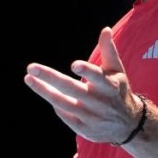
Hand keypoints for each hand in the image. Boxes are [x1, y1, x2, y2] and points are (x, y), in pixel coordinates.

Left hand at [23, 26, 142, 144]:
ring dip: (44, 91)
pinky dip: (56, 105)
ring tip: (28, 78)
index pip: (98, 77)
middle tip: (31, 67)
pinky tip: (44, 91)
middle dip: (50, 78)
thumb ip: (109, 51)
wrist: (129, 124)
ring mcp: (91, 117)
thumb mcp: (117, 71)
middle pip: (72, 89)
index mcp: (110, 85)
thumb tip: (105, 29)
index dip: (87, 71)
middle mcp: (100, 102)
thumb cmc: (117, 91)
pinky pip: (65, 116)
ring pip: (63, 103)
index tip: (74, 65)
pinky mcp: (84, 129)